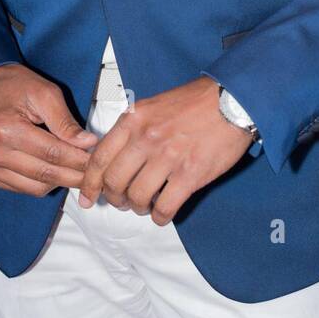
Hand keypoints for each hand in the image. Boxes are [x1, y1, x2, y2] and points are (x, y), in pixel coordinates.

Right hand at [0, 63, 97, 194]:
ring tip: (74, 169)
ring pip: (36, 188)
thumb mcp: (45, 93)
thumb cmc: (12, 86)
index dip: (80, 160)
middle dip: (74, 176)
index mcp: (6, 129)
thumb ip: (66, 121)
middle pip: (45, 175)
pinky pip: (22, 189)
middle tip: (93, 173)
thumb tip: (87, 143)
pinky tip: (52, 169)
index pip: (53, 154)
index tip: (97, 160)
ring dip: (59, 182)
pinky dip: (41, 183)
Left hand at [78, 77, 252, 222]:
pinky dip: (160, 217)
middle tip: (121, 202)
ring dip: (137, 208)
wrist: (231, 100)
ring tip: (145, 206)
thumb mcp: (153, 105)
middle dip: (114, 198)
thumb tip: (116, 155)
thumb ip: (133, 128)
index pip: (99, 158)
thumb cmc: (195, 102)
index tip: (87, 197)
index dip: (89, 183)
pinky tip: (163, 214)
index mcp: (134, 120)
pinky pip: (165, 207)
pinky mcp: (190, 174)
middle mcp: (146, 138)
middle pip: (114, 181)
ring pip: (137, 197)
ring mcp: (168, 158)